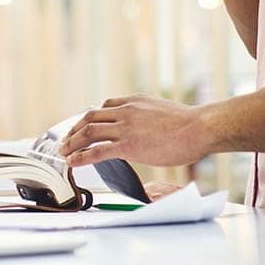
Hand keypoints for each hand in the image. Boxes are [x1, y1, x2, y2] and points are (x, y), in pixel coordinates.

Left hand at [58, 94, 210, 167]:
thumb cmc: (189, 124)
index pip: (104, 106)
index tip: (83, 126)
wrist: (199, 128)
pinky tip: (73, 162)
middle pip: (90, 117)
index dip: (90, 118)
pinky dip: (82, 156)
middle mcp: (126, 110)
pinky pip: (98, 151)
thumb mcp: (162, 110)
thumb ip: (147, 116)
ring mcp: (126, 127)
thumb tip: (146, 128)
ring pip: (89, 132)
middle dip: (74, 129)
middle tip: (66, 141)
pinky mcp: (128, 145)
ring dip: (72, 143)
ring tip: (64, 153)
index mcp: (134, 101)